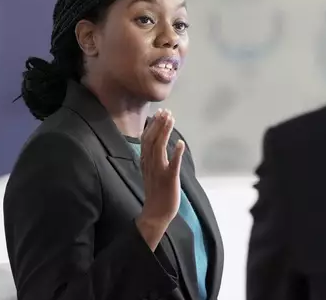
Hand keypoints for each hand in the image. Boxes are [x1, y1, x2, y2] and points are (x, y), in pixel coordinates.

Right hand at [136, 109, 184, 241]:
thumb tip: (157, 139)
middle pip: (152, 140)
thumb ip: (152, 155)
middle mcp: (150, 164)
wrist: (156, 213)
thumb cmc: (156, 190)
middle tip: (166, 112)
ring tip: (171, 119)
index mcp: (145, 161)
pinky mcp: (169, 179)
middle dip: (159, 125)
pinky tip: (180, 143)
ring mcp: (159, 171)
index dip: (153, 125)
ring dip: (165, 133)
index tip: (159, 112)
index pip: (146, 139)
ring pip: (159, 148)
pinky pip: (172, 165)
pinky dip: (176, 153)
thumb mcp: (151, 170)